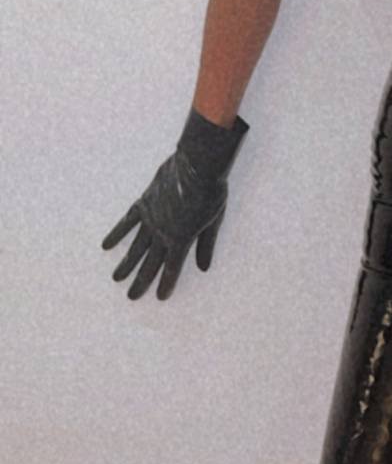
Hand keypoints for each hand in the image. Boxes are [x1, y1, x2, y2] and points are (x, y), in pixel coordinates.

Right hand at [102, 106, 248, 299]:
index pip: (172, 268)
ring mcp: (150, 219)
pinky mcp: (144, 203)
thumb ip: (206, 245)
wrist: (197, 165)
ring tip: (117, 278)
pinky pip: (127, 222)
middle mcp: (162, 233)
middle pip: (150, 263)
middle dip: (141, 281)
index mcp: (181, 239)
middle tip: (132, 297)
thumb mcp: (214, 222)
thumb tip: (203, 268)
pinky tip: (106, 245)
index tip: (160, 298)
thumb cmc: (211, 193)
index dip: (166, 284)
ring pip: (136, 247)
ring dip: (126, 264)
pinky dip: (117, 233)